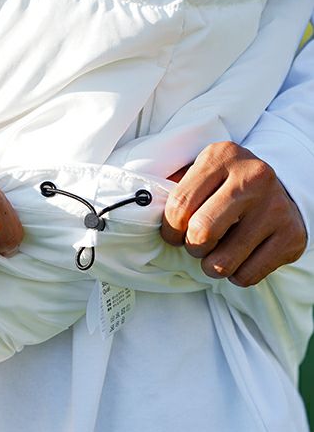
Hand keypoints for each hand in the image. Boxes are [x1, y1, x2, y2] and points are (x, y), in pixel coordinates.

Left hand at [161, 141, 306, 286]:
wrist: (281, 190)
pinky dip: (236, 275)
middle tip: (197, 243)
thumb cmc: (225, 186)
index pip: (179, 205)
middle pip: (201, 233)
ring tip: (217, 252)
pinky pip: (247, 276)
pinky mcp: (291, 236)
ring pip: (222, 261)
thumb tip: (141, 208)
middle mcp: (253, 176)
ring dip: (211, 265)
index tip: (175, 233)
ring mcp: (276, 207)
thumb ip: (173, 188)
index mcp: (222, 156)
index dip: (169, 229)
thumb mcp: (200, 173)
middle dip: (191, 247)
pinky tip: (241, 256)